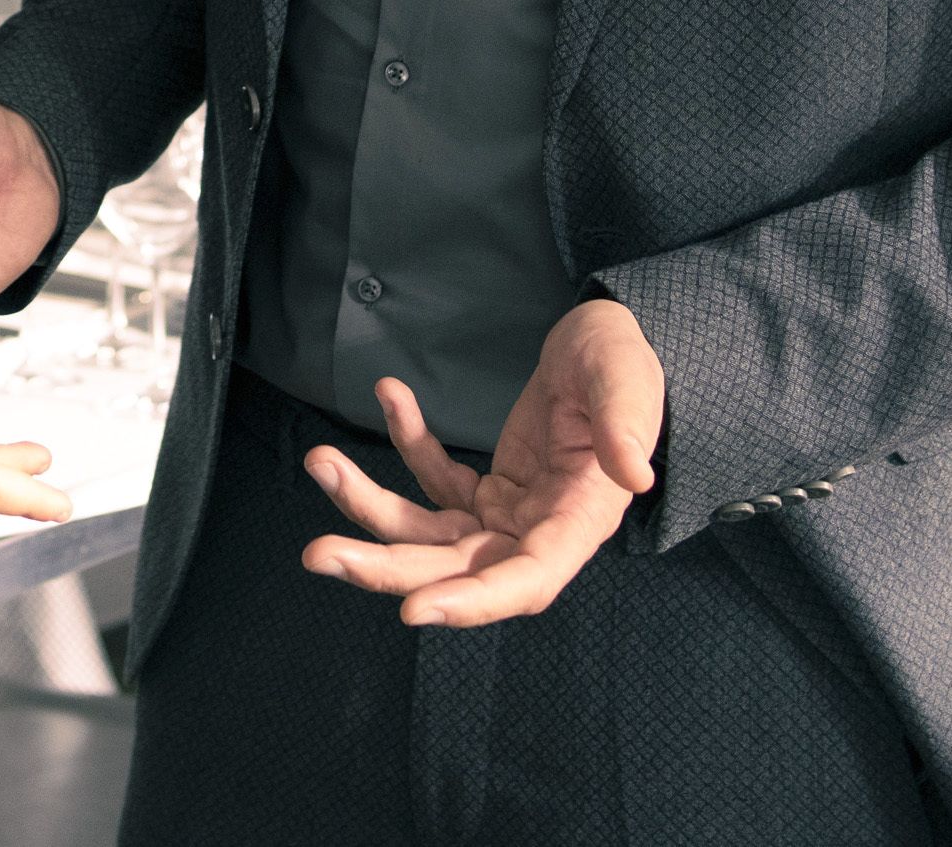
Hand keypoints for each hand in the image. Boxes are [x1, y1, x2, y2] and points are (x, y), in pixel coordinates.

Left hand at [302, 298, 663, 626]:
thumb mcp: (627, 378)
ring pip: (430, 533)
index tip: (414, 610)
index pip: (527, 580)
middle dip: (387, 567)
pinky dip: (408, 441)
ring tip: (321, 462)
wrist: (604, 342)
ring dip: (370, 506)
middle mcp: (539, 531)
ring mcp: (507, 515)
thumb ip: (627, 424)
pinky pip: (434, 478)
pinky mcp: (485, 489)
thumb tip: (634, 474)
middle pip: (456, 571)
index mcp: (580, 521)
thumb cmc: (623, 361)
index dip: (473, 602)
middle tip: (317, 553)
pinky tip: (390, 394)